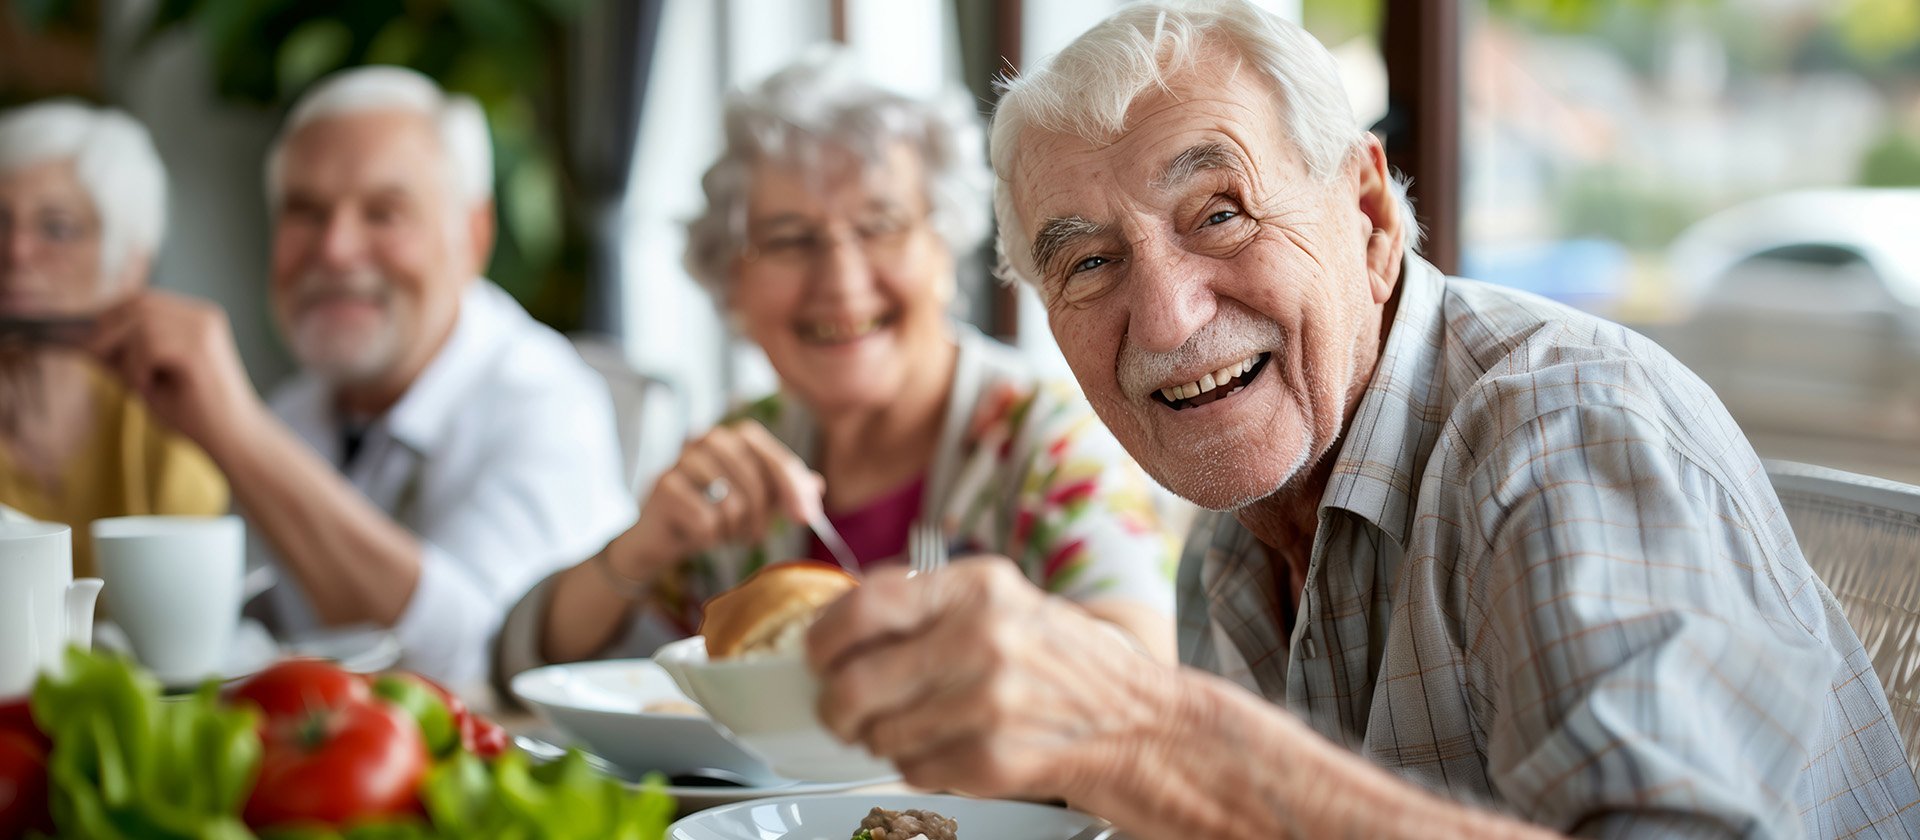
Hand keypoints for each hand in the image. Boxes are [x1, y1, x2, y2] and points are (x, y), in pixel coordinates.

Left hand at [84, 291, 265, 450]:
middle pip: (139, 304)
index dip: (111, 318)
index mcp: (198, 318)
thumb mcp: (151, 376)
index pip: (143, 300)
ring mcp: (204, 329)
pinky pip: (149, 346)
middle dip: (109, 332)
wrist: (233, 438)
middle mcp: (203, 316)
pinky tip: (150, 388)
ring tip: (140, 384)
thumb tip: (87, 342)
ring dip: (128, 356)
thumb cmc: (194, 412)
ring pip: (141, 324)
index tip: (94, 345)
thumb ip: (125, 355)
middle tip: (100, 361)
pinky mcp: (198, 348)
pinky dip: (138, 369)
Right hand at [609, 421, 818, 576]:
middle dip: (760, 518)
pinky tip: (698, 534)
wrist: (664, 537)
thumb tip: (818, 486)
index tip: (806, 518)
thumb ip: (787, 490)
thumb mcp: (758, 502)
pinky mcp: (664, 484)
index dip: (793, 489)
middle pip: (756, 483)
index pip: (775, 459)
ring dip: (734, 530)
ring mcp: (683, 458)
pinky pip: (707, 520)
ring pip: (733, 504)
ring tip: (724, 533)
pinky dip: (709, 537)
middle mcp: (709, 437)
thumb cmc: (715, 513)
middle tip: (753, 536)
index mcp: (736, 435)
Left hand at [807, 557, 1170, 798]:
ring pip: (879, 734)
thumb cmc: (1058, 661)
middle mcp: (983, 640)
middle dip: (835, 706)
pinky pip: (912, 769)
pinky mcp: (991, 759)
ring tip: (915, 725)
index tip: (815, 654)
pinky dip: (919, 764)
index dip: (824, 636)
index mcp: (978, 588)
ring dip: (881, 738)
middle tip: (840, 710)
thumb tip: (839, 627)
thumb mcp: (1002, 601)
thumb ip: (927, 605)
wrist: (1134, 721)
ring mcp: (988, 703)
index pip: (866, 605)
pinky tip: (953, 745)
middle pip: (856, 683)